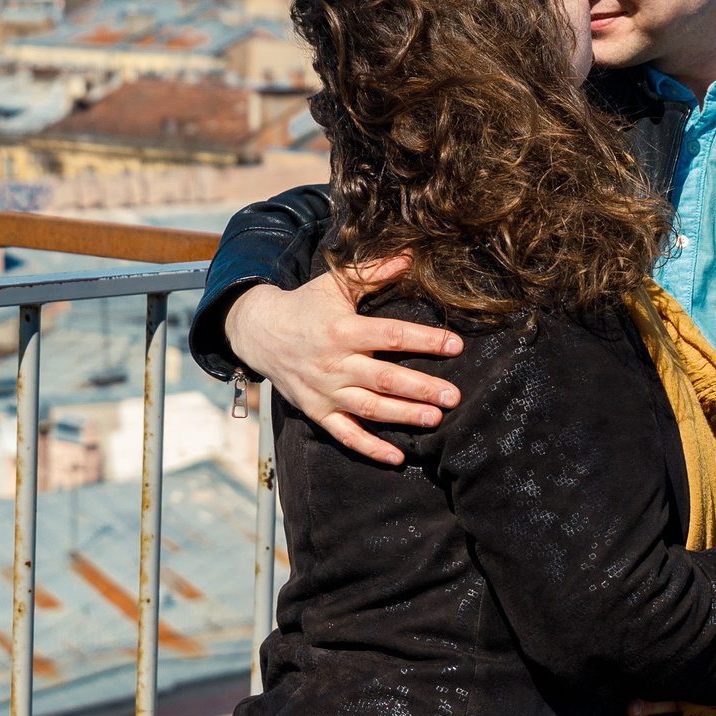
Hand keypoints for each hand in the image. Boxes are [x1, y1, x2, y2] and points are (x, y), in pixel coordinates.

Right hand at [227, 258, 462, 465]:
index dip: (425, 341)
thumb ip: (373, 273)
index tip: (455, 346)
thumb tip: (410, 257)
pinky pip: (345, 435)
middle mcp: (334, 363)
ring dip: (403, 416)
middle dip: (421, 388)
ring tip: (435, 419)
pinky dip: (370, 448)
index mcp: (342, 330)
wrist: (260, 332)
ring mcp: (325, 391)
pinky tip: (397, 457)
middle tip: (454, 397)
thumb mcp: (335, 284)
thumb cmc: (306, 306)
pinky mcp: (316, 411)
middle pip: (384, 379)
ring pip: (369, 408)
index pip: (390, 335)